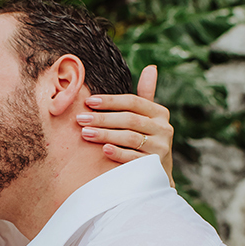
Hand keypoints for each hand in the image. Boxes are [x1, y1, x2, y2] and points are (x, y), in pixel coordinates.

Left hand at [77, 65, 174, 185]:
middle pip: (129, 119)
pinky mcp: (154, 166)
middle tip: (80, 118)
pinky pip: (134, 158)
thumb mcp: (148, 120)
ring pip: (130, 137)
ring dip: (106, 134)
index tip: (88, 102)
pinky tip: (104, 150)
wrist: (156, 178)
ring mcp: (161, 148)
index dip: (110, 101)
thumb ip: (146, 96)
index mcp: (160, 114)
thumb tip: (151, 67)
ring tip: (85, 133)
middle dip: (103, 118)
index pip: (133, 102)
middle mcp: (164, 129)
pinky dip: (119, 153)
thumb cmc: (146, 143)